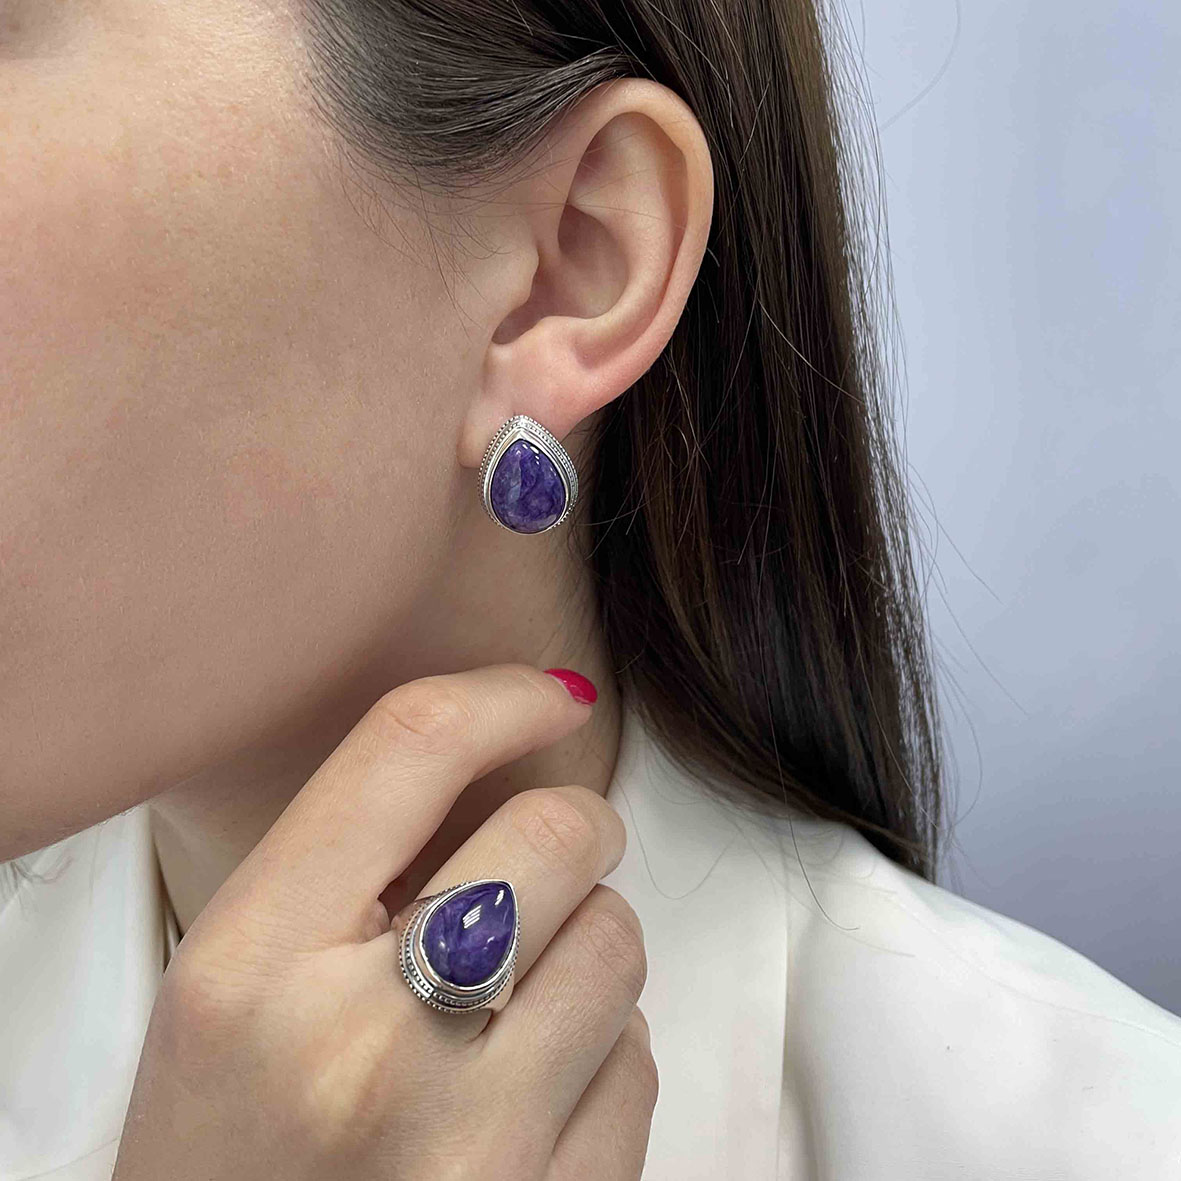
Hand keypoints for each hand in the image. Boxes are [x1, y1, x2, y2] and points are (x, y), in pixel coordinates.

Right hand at [113, 663, 655, 1179]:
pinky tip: (534, 1088)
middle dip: (570, 828)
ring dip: (585, 943)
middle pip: (555, 834)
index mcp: (253, 966)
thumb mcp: (229, 988)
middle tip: (546, 859)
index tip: (549, 695)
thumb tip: (504, 762)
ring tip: (518, 993)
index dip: (503, 696)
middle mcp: (364, 1048)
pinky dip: (603, 1052)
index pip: (411, 750)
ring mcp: (475, 1140)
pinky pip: (638, 1059)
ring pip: (618, 941)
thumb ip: (343, 869)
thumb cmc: (229, 1155)